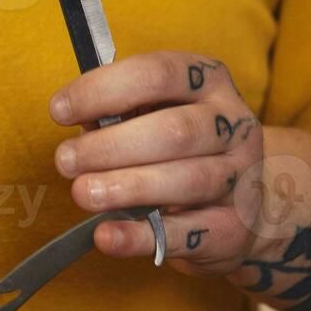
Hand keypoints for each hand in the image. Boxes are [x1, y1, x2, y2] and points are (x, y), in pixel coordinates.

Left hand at [49, 52, 260, 275]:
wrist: (251, 201)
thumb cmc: (183, 147)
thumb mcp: (157, 113)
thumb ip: (119, 114)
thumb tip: (78, 127)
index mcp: (209, 82)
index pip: (157, 74)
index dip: (103, 90)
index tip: (59, 110)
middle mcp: (233, 125)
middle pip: (175, 131)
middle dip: (111, 146)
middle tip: (65, 160)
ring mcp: (241, 178)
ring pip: (187, 180)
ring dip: (127, 186)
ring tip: (83, 193)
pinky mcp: (234, 229)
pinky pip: (186, 234)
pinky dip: (141, 236)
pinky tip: (106, 236)